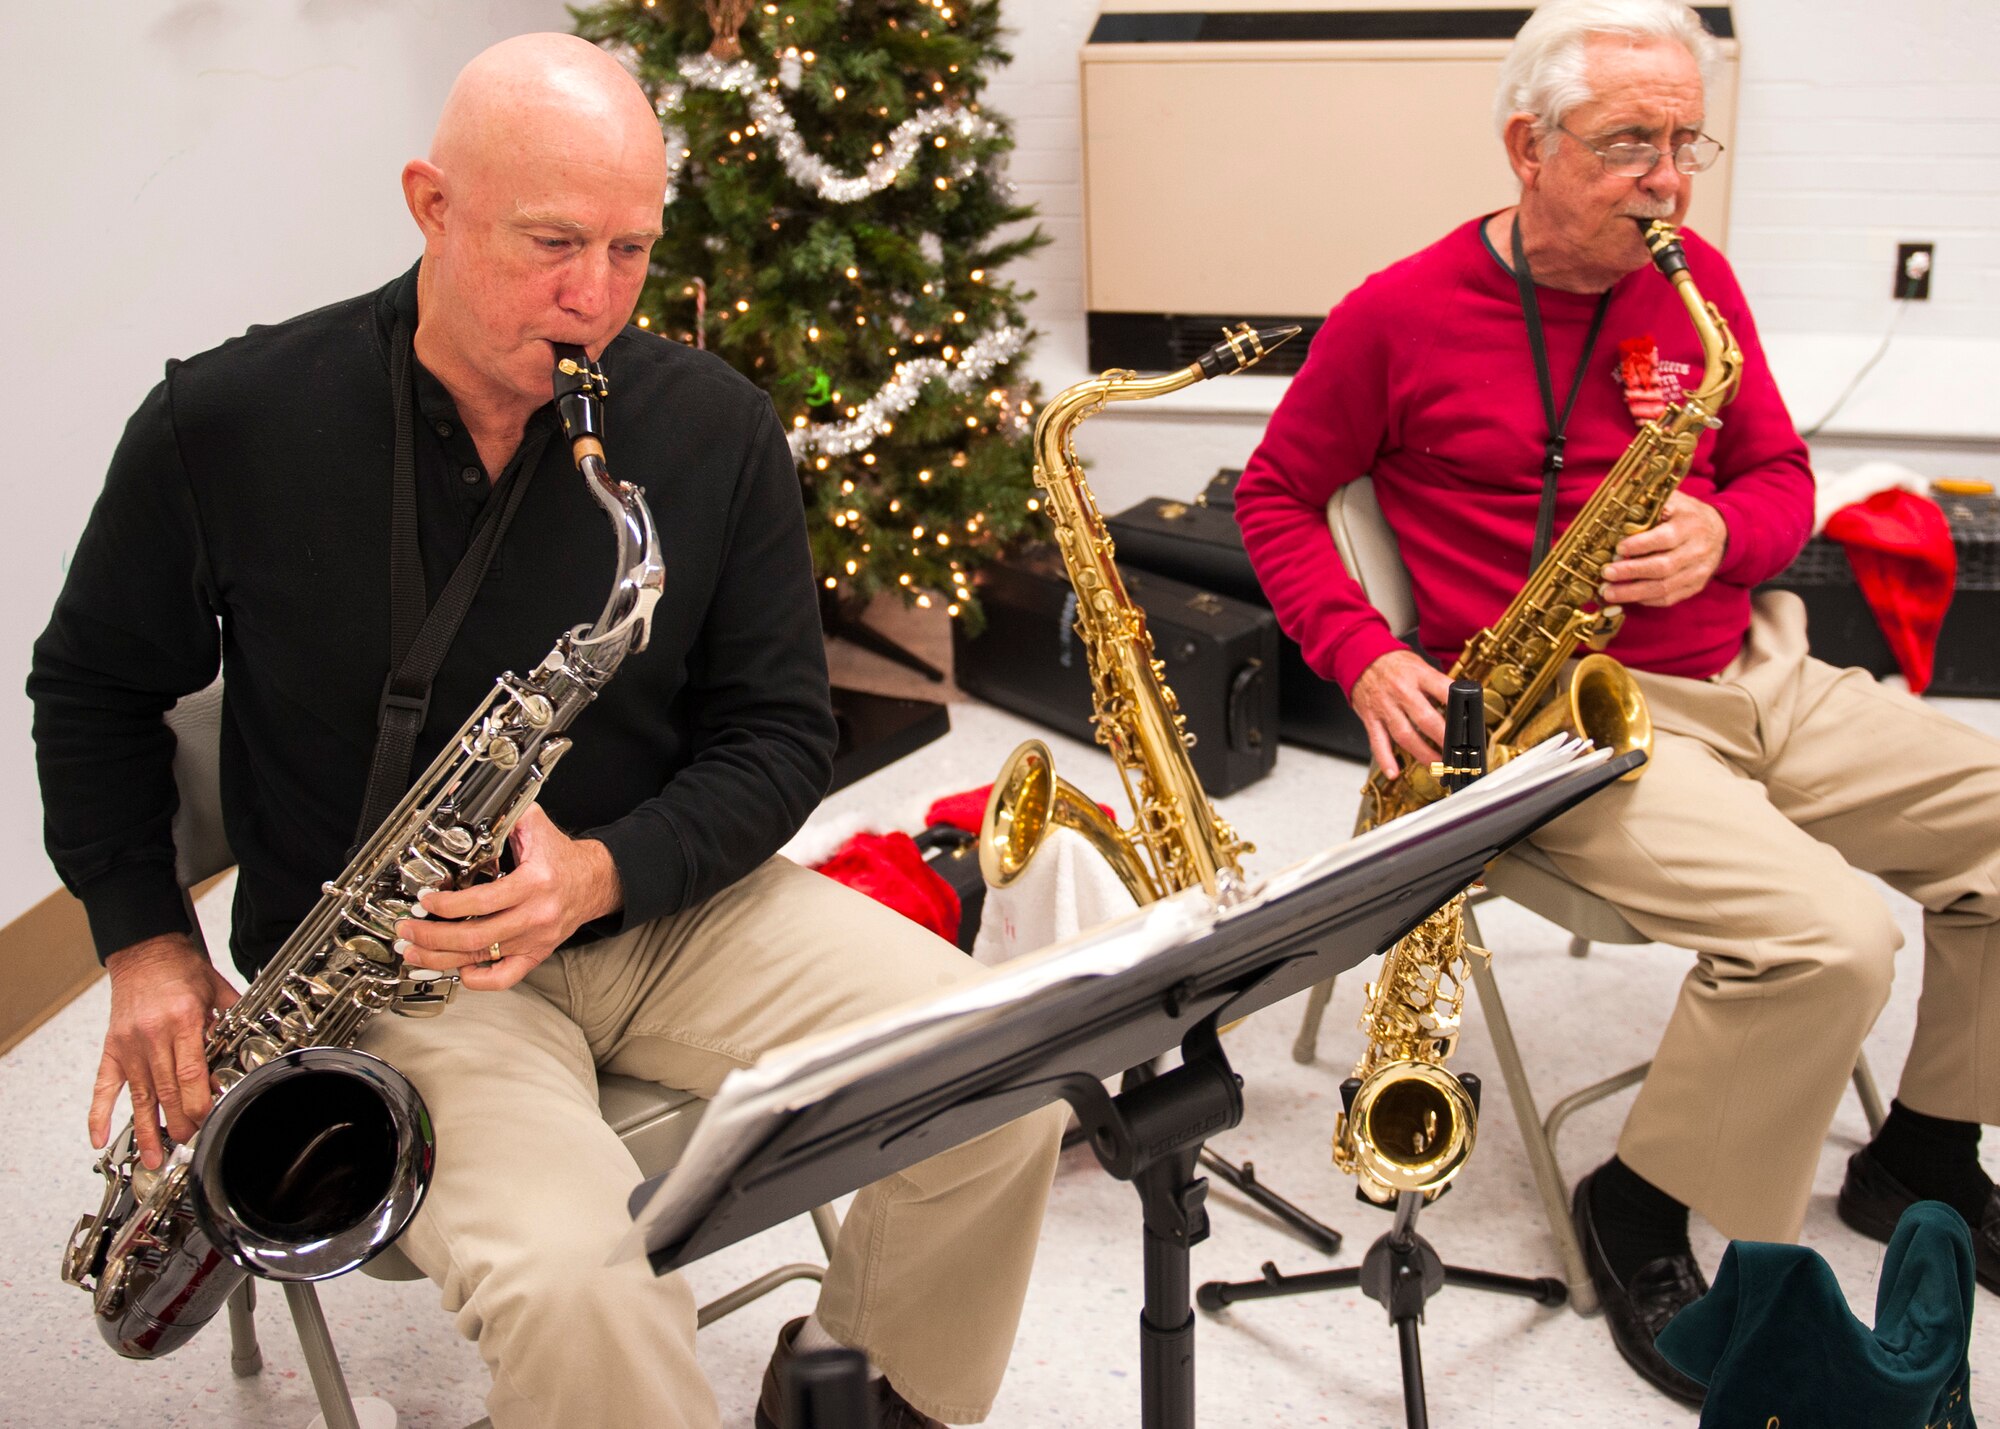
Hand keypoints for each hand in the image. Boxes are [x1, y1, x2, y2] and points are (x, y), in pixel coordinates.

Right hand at [94, 933, 240, 1170]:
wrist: (145, 951)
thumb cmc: (182, 969)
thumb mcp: (218, 991)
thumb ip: (232, 1024)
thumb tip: (248, 1053)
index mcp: (183, 1020)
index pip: (190, 1072)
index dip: (199, 1102)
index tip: (209, 1120)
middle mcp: (152, 1035)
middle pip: (167, 1090)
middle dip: (180, 1123)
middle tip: (189, 1146)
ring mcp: (129, 1044)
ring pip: (140, 1095)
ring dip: (147, 1130)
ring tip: (152, 1159)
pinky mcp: (112, 1047)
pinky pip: (104, 1086)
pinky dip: (99, 1114)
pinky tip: (99, 1138)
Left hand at [394, 804, 622, 991]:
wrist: (594, 882)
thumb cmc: (561, 857)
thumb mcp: (535, 826)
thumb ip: (506, 816)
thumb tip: (471, 810)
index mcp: (535, 883)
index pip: (484, 901)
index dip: (448, 905)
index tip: (426, 902)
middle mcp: (536, 915)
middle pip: (476, 936)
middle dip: (433, 936)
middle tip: (408, 931)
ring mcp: (536, 939)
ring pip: (482, 958)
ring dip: (441, 958)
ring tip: (415, 953)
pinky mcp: (536, 954)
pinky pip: (505, 977)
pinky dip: (478, 979)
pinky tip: (458, 968)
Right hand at [1349, 649, 1454, 773]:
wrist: (1360, 658)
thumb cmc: (1394, 664)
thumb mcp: (1421, 666)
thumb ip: (1438, 686)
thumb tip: (1462, 706)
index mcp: (1419, 675)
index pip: (1445, 692)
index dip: (1461, 709)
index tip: (1471, 725)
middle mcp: (1402, 692)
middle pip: (1426, 719)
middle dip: (1444, 739)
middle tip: (1457, 754)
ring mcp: (1385, 707)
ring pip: (1405, 735)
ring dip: (1423, 754)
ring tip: (1438, 766)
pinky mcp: (1371, 719)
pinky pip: (1378, 742)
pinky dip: (1385, 759)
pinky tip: (1394, 772)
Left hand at [1601, 491, 1728, 606]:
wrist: (1720, 532)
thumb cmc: (1685, 514)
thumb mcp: (1672, 500)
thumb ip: (1647, 502)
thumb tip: (1613, 497)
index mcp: (1691, 525)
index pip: (1666, 538)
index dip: (1640, 545)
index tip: (1618, 548)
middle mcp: (1698, 550)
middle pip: (1664, 567)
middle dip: (1631, 572)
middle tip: (1606, 573)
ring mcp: (1699, 571)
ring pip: (1665, 587)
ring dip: (1633, 592)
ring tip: (1608, 592)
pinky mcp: (1696, 586)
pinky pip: (1670, 598)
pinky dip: (1646, 600)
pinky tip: (1627, 597)